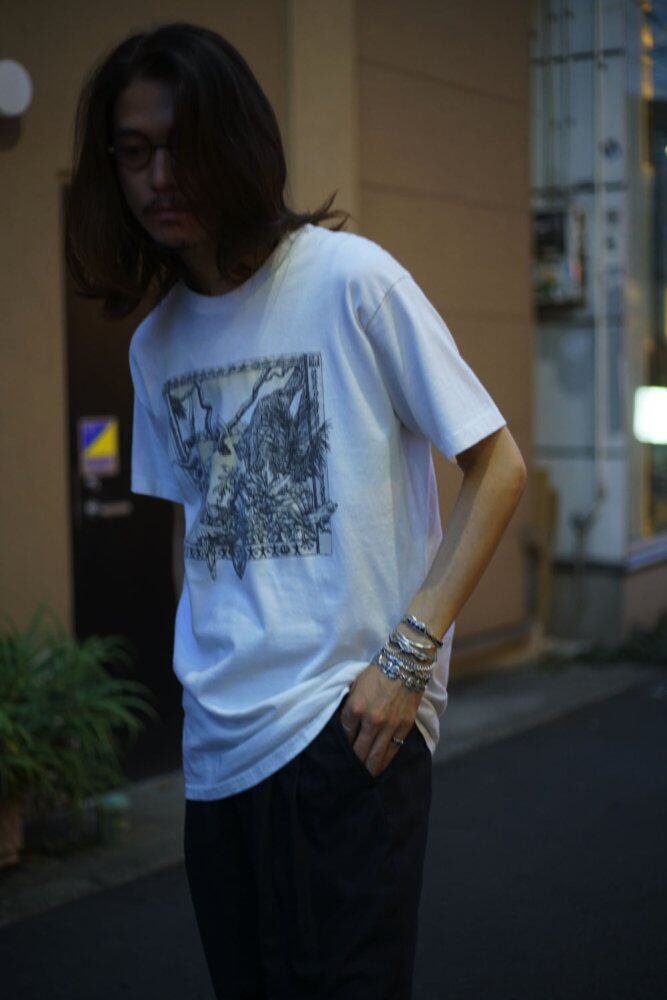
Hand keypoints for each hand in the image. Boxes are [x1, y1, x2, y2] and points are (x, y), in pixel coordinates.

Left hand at [339, 660, 423, 776]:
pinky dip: (385, 761)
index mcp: (355, 707)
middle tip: (348, 773)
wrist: (405, 663)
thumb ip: (350, 706)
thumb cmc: (378, 672)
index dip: (342, 745)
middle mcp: (370, 720)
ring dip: (368, 768)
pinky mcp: (404, 727)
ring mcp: (388, 725)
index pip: (344, 735)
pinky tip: (380, 768)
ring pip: (375, 755)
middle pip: (358, 750)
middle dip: (353, 762)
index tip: (341, 752)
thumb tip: (345, 725)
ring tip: (364, 776)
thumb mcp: (356, 685)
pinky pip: (393, 751)